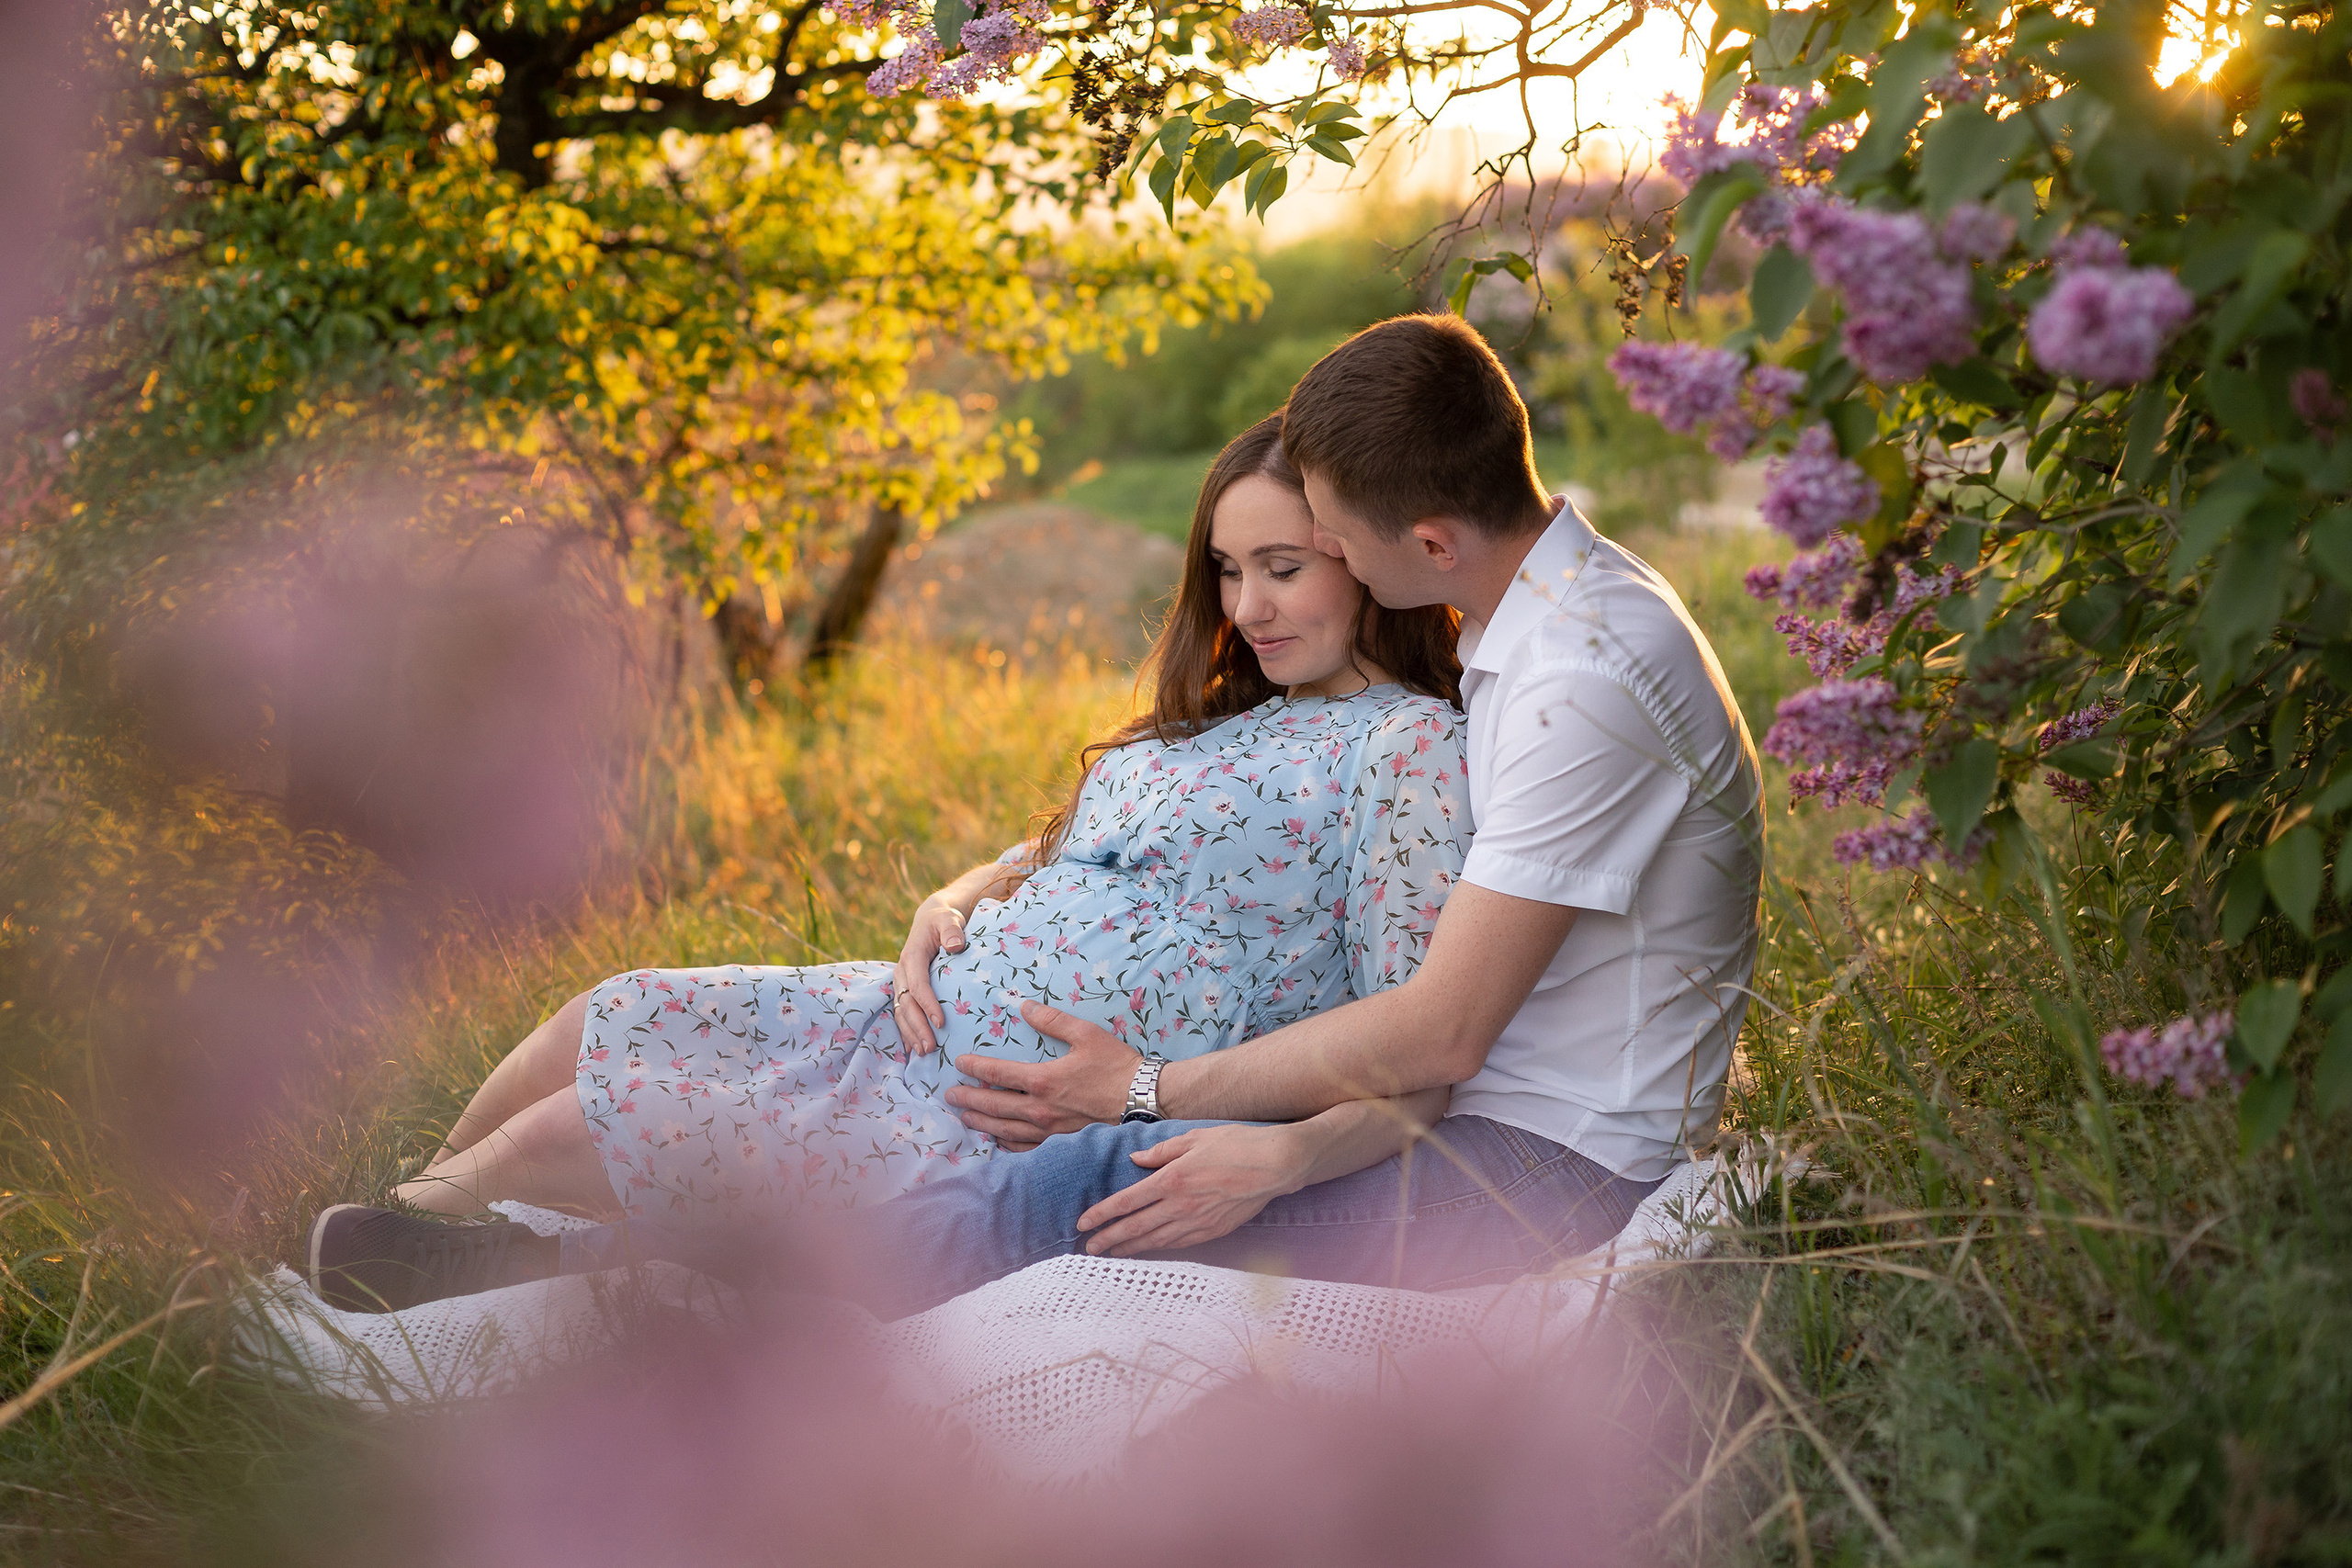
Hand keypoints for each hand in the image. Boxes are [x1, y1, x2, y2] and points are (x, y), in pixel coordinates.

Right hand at [891, 896, 968, 1054]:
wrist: (931, 920)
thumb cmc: (943, 921)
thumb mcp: (949, 920)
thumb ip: (952, 930)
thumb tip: (955, 945)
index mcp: (912, 957)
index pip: (918, 985)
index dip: (928, 1005)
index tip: (941, 1022)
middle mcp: (902, 972)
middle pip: (907, 1004)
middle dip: (917, 1027)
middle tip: (931, 1048)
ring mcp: (901, 982)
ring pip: (901, 1012)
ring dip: (910, 1033)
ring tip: (924, 1053)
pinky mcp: (904, 989)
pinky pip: (902, 1012)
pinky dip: (906, 1030)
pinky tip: (914, 1047)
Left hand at [946, 1000, 1138, 1145]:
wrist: (1144, 1100)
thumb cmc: (1117, 1066)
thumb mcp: (1086, 1034)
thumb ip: (1052, 1020)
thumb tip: (1024, 1006)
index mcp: (1042, 1080)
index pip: (996, 1074)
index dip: (974, 1068)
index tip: (958, 1064)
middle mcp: (1040, 1109)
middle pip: (993, 1106)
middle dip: (968, 1100)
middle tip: (949, 1097)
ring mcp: (1049, 1131)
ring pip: (1004, 1130)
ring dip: (981, 1124)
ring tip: (965, 1119)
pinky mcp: (1060, 1144)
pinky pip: (1025, 1148)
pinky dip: (1006, 1144)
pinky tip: (999, 1140)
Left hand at [1075, 1124, 1308, 1255]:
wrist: (1275, 1164)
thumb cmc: (1235, 1144)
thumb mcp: (1194, 1138)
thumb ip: (1161, 1152)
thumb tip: (1136, 1161)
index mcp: (1171, 1179)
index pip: (1126, 1202)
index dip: (1102, 1214)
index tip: (1083, 1224)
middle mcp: (1180, 1205)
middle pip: (1135, 1227)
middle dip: (1108, 1239)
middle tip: (1088, 1248)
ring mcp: (1198, 1221)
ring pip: (1155, 1240)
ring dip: (1130, 1248)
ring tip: (1111, 1253)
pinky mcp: (1214, 1231)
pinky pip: (1179, 1243)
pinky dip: (1159, 1248)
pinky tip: (1148, 1249)